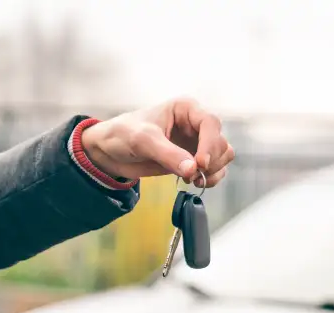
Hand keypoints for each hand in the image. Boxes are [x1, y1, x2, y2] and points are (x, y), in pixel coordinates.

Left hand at [81, 98, 233, 185]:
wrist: (110, 152)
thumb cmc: (123, 134)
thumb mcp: (143, 141)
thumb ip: (169, 155)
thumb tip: (193, 170)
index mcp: (185, 109)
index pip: (211, 123)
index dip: (210, 144)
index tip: (199, 164)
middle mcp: (195, 124)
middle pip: (221, 142)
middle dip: (211, 160)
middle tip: (193, 174)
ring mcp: (196, 143)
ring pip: (222, 156)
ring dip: (213, 171)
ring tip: (192, 179)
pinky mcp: (193, 160)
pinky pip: (214, 170)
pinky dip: (209, 178)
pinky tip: (192, 182)